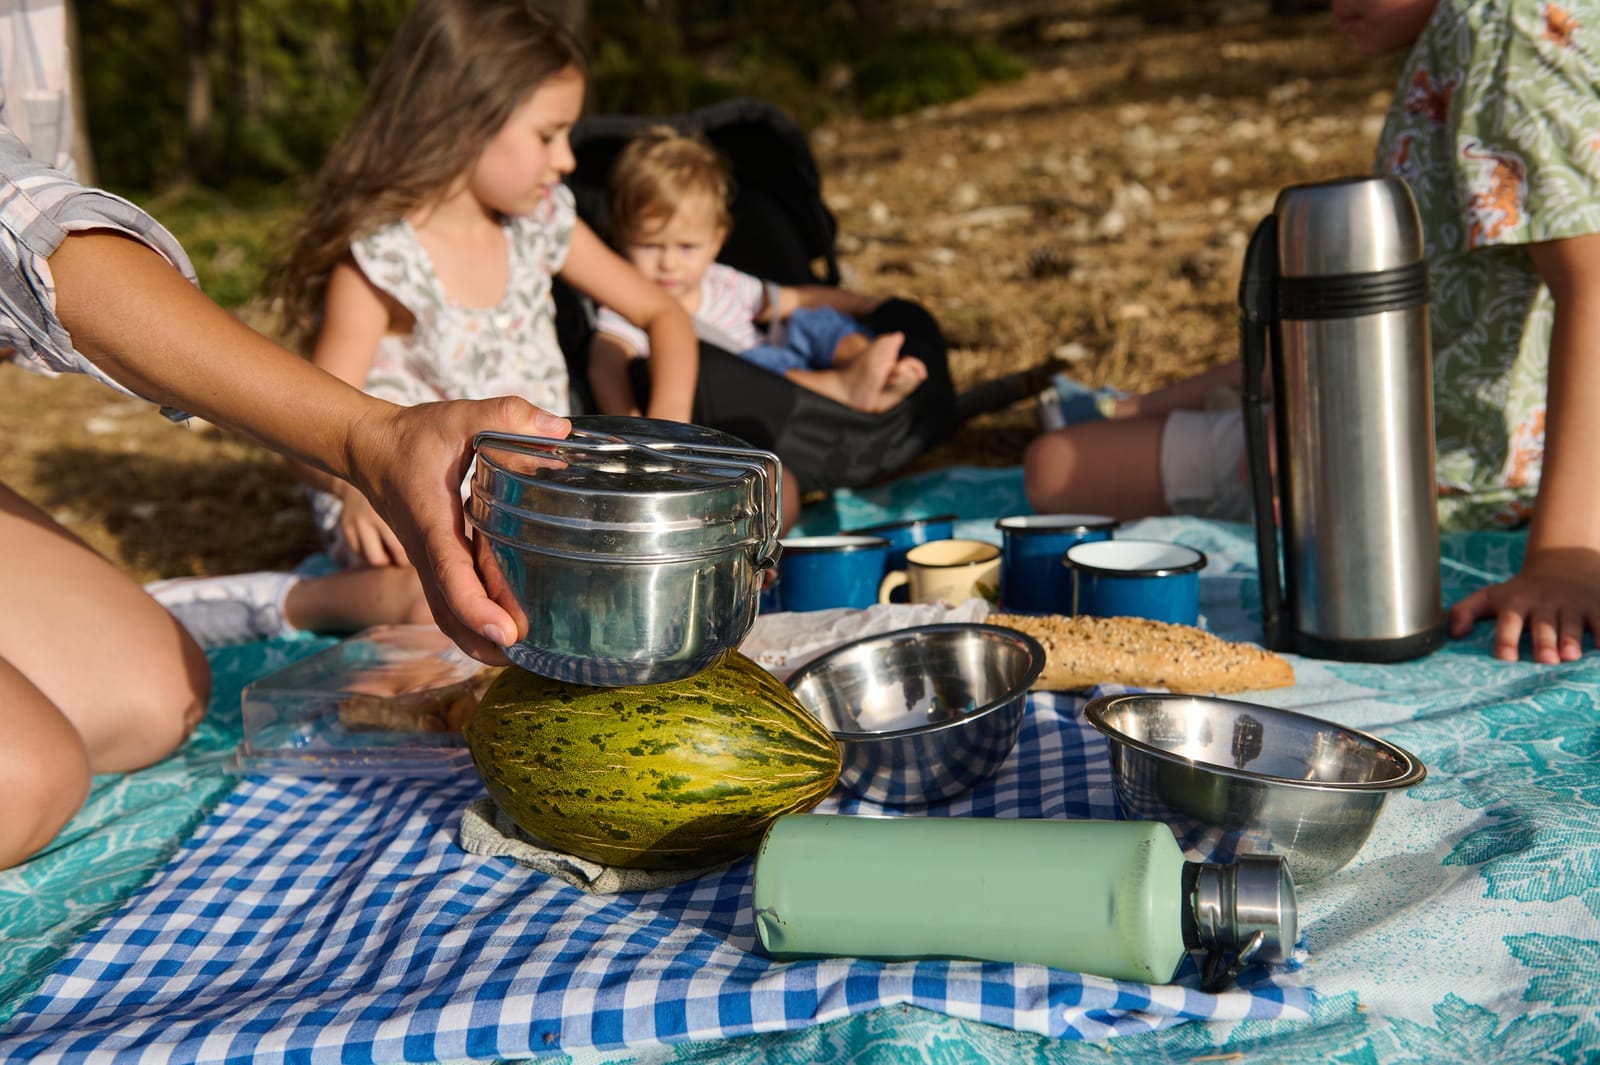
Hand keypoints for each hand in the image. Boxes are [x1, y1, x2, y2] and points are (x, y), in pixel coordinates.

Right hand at [344, 396, 569, 663]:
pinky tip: (504, 631)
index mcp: (434, 526)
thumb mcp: (458, 416)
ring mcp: (428, 563)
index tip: (507, 634)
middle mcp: (428, 553)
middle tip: (531, 658)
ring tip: (524, 657)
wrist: (369, 446)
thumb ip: (504, 416)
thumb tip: (560, 429)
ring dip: (479, 641)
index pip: (452, 578)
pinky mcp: (433, 563)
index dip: (477, 609)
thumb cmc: (414, 435)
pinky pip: (448, 604)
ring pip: (448, 616)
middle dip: (486, 643)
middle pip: (451, 615)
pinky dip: (472, 624)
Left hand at [1448, 546, 1599, 662]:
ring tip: (1570, 656)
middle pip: (1543, 625)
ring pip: (1571, 624)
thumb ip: (1464, 611)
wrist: (1564, 564)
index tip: (1505, 658)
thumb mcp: (1490, 596)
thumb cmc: (1520, 592)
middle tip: (1545, 660)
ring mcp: (1571, 604)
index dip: (1506, 639)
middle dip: (1543, 642)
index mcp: (1517, 603)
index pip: (1509, 621)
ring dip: (1571, 640)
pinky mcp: (1596, 606)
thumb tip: (1453, 634)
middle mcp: (1545, 604)